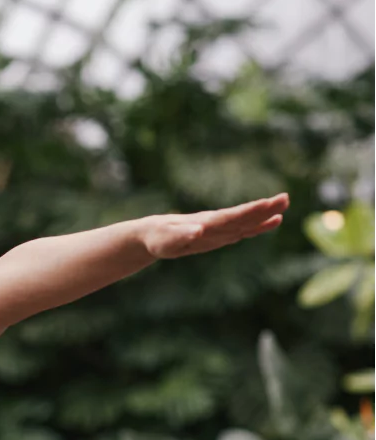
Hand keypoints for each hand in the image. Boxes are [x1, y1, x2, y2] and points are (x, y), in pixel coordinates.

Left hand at [143, 193, 288, 259]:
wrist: (153, 234)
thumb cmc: (158, 238)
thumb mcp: (167, 240)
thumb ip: (182, 236)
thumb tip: (198, 231)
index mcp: (206, 223)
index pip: (231, 217)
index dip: (250, 212)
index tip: (268, 204)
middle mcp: (216, 224)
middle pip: (243, 216)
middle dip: (263, 209)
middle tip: (285, 199)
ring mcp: (219, 229)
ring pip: (246, 221)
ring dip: (265, 215)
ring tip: (284, 207)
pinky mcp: (220, 235)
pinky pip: (242, 230)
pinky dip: (258, 226)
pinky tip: (272, 222)